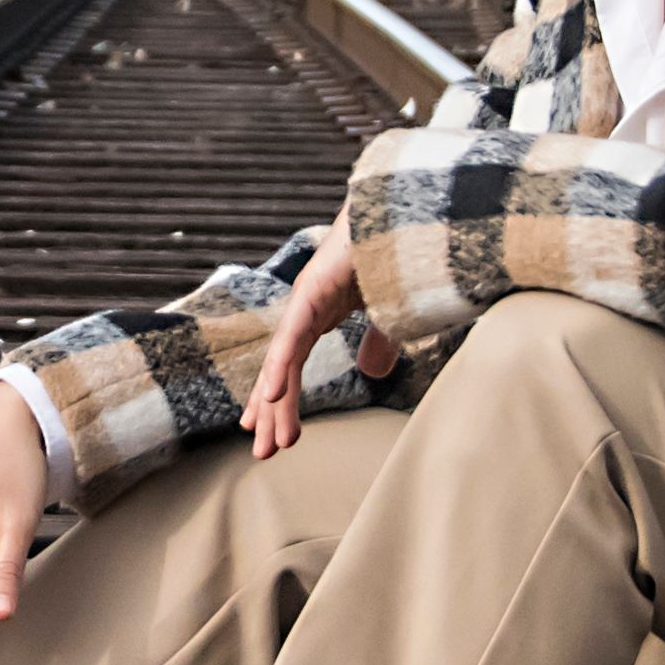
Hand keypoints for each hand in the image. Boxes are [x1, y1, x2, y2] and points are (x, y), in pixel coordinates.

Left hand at [243, 226, 398, 458]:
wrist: (402, 212)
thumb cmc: (394, 253)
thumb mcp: (388, 314)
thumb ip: (378, 342)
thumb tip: (372, 373)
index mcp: (319, 315)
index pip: (292, 365)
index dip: (280, 398)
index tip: (267, 432)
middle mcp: (305, 309)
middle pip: (281, 369)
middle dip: (271, 412)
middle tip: (262, 452)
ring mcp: (305, 299)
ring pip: (282, 361)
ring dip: (273, 401)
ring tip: (265, 438)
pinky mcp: (312, 289)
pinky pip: (293, 335)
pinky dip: (279, 365)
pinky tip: (270, 394)